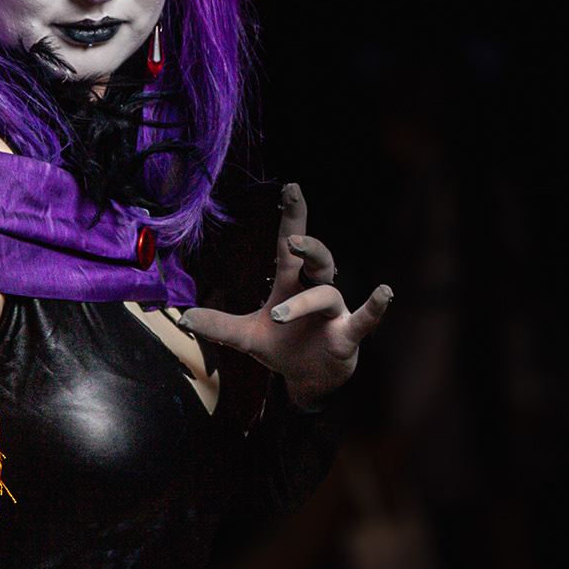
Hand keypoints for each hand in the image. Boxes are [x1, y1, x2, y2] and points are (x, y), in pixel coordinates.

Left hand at [177, 183, 388, 406]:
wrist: (308, 380)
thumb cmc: (283, 348)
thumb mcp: (247, 338)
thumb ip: (219, 326)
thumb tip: (184, 317)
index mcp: (291, 285)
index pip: (289, 246)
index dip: (292, 217)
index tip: (291, 188)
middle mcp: (315, 291)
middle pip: (317, 258)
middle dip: (307, 246)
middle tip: (291, 241)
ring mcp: (333, 313)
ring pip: (327, 294)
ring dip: (305, 302)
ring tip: (277, 314)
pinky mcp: (347, 335)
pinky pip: (365, 319)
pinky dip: (375, 307)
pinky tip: (384, 292)